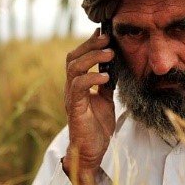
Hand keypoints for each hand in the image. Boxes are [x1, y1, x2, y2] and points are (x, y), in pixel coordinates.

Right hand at [63, 27, 115, 175]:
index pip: (78, 57)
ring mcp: (71, 97)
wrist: (91, 152)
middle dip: (89, 45)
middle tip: (107, 38)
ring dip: (92, 58)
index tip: (104, 33)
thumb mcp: (106, 101)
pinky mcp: (75, 108)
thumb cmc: (97, 127)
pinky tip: (105, 77)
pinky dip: (91, 78)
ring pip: (73, 68)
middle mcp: (71, 88)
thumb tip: (112, 67)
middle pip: (72, 58)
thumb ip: (106, 85)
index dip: (89, 43)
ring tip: (109, 55)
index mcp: (78, 85)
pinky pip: (78, 87)